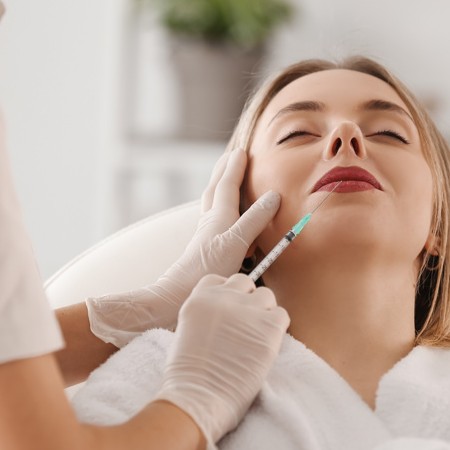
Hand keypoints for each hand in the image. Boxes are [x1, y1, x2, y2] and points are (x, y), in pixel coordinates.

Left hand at [86, 149, 279, 346]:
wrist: (177, 297)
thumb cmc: (207, 271)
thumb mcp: (236, 243)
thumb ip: (254, 220)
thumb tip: (273, 196)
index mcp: (218, 218)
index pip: (228, 186)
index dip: (236, 168)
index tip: (242, 151)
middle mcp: (209, 224)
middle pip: (215, 190)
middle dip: (223, 172)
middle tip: (230, 156)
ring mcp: (205, 238)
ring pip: (212, 205)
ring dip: (219, 188)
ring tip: (225, 180)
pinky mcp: (204, 252)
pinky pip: (213, 221)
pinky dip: (219, 210)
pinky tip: (222, 222)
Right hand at [153, 274, 289, 449]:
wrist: (198, 398)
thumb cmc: (188, 378)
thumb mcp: (186, 333)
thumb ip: (205, 316)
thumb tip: (224, 317)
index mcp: (199, 298)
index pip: (220, 280)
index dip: (228, 295)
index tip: (230, 311)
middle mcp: (223, 297)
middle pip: (245, 283)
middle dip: (247, 300)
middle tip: (246, 325)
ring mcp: (247, 310)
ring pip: (267, 296)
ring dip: (264, 313)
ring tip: (257, 337)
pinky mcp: (268, 326)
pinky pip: (282, 315)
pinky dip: (277, 329)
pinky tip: (266, 346)